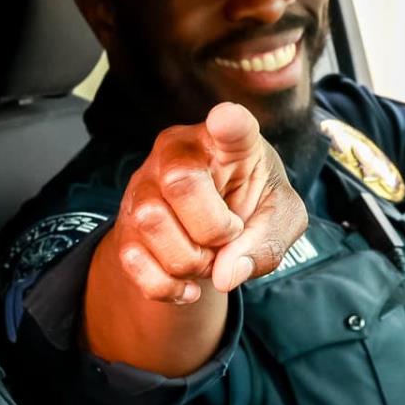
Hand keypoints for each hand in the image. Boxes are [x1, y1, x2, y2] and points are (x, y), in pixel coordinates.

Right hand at [107, 102, 307, 302]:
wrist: (206, 235)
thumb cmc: (249, 207)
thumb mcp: (280, 220)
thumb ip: (267, 242)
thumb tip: (226, 273)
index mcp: (228, 142)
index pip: (231, 126)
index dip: (229, 124)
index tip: (226, 118)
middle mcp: (178, 152)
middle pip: (181, 183)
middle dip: (212, 228)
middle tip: (229, 234)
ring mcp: (143, 186)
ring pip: (151, 221)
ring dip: (189, 259)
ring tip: (206, 257)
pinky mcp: (124, 225)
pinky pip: (134, 261)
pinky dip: (167, 285)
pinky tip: (186, 283)